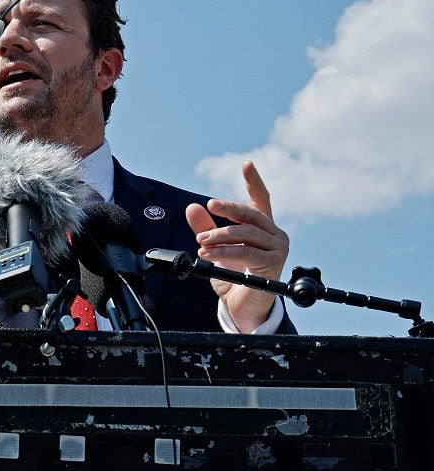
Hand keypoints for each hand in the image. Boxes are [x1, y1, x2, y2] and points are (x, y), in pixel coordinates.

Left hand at [185, 160, 288, 331]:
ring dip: (221, 234)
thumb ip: (206, 228)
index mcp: (262, 227)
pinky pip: (246, 251)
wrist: (243, 307)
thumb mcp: (215, 249)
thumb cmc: (232, 277)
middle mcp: (274, 234)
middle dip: (228, 208)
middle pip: (251, 213)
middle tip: (209, 205)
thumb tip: (192, 207)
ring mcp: (277, 247)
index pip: (261, 199)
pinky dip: (224, 251)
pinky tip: (208, 253)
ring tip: (202, 239)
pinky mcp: (273, 262)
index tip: (247, 164)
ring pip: (247, 232)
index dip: (254, 181)